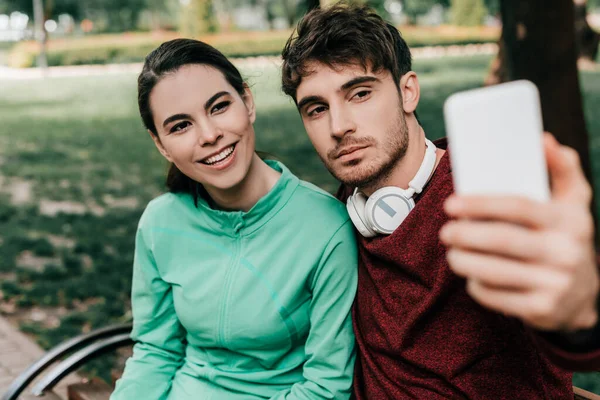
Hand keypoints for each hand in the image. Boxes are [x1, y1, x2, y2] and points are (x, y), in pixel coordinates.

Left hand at [440, 133, 597, 330]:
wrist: (583, 296)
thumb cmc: (566, 237)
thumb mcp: (573, 203)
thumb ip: (561, 169)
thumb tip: (542, 139)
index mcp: (568, 220)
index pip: (518, 206)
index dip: (481, 204)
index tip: (452, 204)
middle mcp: (565, 252)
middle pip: (502, 240)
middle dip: (465, 234)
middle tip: (446, 230)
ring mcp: (554, 284)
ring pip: (494, 271)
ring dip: (463, 259)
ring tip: (451, 251)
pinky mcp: (541, 310)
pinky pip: (495, 296)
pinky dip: (476, 285)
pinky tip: (470, 275)